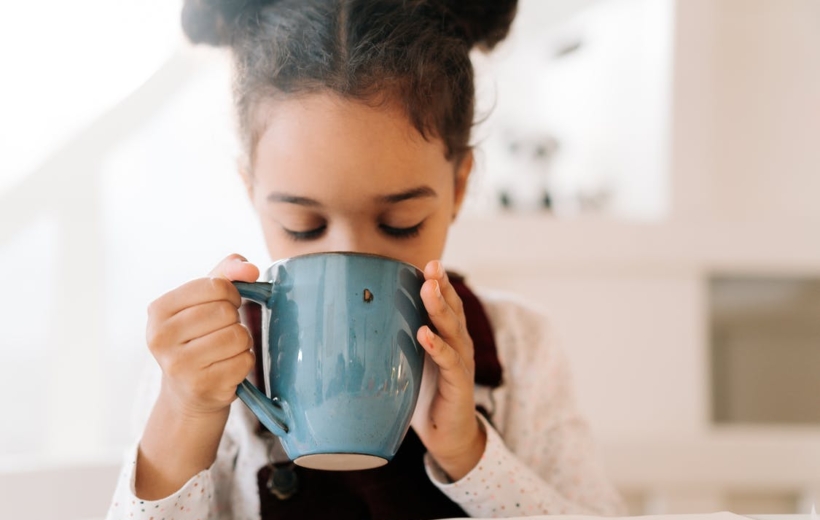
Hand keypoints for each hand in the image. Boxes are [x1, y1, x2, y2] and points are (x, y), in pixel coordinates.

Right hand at [146, 254, 259, 418]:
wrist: (186, 392)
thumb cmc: (198, 336)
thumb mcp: (202, 300)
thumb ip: (226, 273)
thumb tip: (251, 269)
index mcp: (158, 310)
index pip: (214, 285)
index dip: (231, 293)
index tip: (227, 304)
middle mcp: (162, 338)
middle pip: (226, 312)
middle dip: (234, 319)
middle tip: (222, 331)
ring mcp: (180, 365)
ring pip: (238, 335)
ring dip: (242, 341)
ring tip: (225, 349)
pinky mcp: (203, 386)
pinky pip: (245, 360)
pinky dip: (244, 361)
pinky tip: (227, 366)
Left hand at [411, 260, 485, 480]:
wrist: (446, 435)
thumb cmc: (425, 394)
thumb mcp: (409, 361)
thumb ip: (396, 340)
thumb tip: (355, 320)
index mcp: (448, 336)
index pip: (446, 303)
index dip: (439, 282)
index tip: (427, 262)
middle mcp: (459, 344)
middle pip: (452, 309)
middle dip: (442, 286)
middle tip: (432, 266)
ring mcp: (461, 363)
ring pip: (453, 330)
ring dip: (439, 309)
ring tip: (428, 290)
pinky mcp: (460, 384)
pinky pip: (450, 362)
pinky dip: (438, 347)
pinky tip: (425, 335)